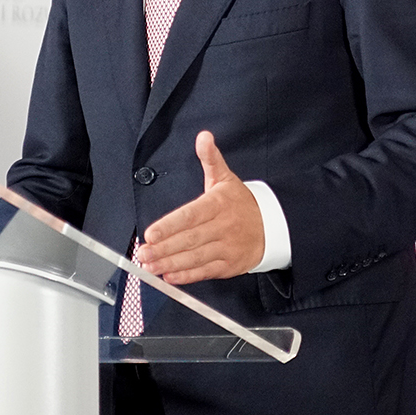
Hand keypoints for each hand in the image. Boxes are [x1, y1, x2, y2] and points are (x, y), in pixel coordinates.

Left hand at [137, 130, 264, 284]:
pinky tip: (170, 277)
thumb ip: (210, 158)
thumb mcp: (225, 178)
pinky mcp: (229, 266)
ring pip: (195, 258)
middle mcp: (222, 227)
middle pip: (189, 239)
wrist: (273, 226)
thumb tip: (203, 137)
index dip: (170, 226)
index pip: (190, 216)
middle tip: (143, 253)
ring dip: (171, 264)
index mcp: (218, 205)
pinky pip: (206, 272)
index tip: (151, 233)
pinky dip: (188, 276)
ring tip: (150, 267)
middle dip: (164, 248)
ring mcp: (226, 248)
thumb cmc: (241, 203)